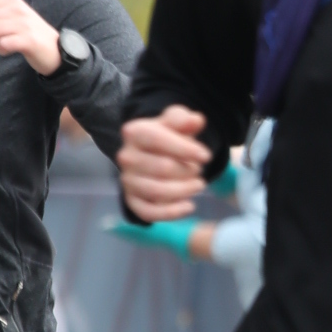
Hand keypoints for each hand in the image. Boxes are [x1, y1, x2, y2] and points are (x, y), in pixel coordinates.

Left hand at [0, 0, 60, 74]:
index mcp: (10, 0)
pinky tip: (12, 50)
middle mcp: (16, 8)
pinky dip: (3, 50)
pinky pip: (2, 45)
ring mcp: (23, 23)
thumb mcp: (14, 9)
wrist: (55, 49)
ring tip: (8, 42)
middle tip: (1, 38)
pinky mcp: (29, 39)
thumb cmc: (29, 30)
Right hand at [117, 103, 208, 222]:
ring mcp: (127, 181)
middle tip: (198, 169)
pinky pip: (149, 212)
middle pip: (163, 168)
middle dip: (187, 170)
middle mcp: (126, 157)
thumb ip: (184, 118)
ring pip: (157, 192)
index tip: (206, 156)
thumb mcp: (176, 121)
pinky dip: (171, 212)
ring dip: (184, 190)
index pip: (158, 140)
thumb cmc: (168, 136)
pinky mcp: (132, 201)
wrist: (154, 154)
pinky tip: (189, 206)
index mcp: (134, 133)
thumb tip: (195, 120)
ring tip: (199, 185)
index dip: (184, 149)